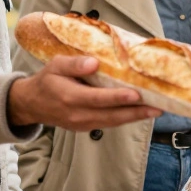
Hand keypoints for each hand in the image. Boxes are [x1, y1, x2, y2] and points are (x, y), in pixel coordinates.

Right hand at [7, 56, 161, 131]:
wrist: (32, 105)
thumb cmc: (47, 80)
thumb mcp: (55, 65)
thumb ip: (74, 64)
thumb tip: (95, 62)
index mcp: (70, 97)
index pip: (98, 99)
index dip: (117, 98)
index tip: (136, 94)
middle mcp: (78, 115)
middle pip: (111, 116)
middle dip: (136, 112)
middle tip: (159, 107)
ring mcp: (83, 124)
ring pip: (113, 122)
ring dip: (135, 117)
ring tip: (156, 110)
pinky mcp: (86, 127)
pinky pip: (109, 123)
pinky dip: (126, 118)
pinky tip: (140, 112)